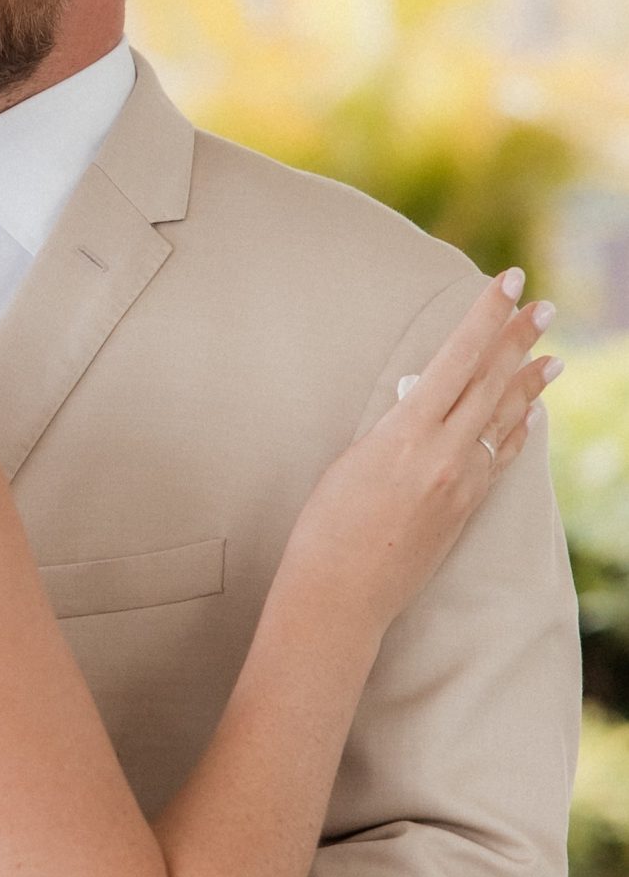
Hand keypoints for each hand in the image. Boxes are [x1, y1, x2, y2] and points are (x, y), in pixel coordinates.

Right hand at [283, 269, 557, 633]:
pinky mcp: (466, 509)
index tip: (507, 282)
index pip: (458, 357)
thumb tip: (421, 402)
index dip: (485, 315)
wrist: (340, 594)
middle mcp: (443, 455)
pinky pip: (500, 457)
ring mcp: (461, 483)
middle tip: (543, 307)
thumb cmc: (324, 527)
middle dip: (518, 339)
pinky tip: (531, 412)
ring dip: (529, 382)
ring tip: (552, 354)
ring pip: (505, 418)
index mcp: (406, 434)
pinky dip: (517, 429)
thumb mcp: (351, 460)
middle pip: (492, 382)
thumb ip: (393, 427)